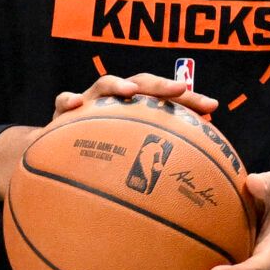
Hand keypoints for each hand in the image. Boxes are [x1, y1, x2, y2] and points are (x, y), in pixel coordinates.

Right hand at [0, 74, 218, 201]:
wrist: (57, 157)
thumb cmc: (103, 164)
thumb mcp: (132, 166)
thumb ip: (157, 169)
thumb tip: (199, 185)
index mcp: (137, 110)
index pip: (167, 98)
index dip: (189, 100)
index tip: (212, 108)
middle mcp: (115, 102)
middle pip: (141, 84)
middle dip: (161, 85)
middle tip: (180, 89)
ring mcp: (89, 104)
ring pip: (104, 85)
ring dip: (118, 85)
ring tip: (130, 91)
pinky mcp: (62, 114)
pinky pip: (62, 102)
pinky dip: (67, 100)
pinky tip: (74, 104)